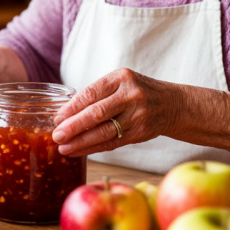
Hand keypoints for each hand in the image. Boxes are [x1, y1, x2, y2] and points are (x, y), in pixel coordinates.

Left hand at [51, 68, 180, 156]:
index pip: (91, 93)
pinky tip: (79, 151)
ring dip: (81, 142)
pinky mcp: (140, 132)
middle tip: (56, 135)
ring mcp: (137, 115)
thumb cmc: (138, 92)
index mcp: (121, 78)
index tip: (57, 118)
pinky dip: (93, 148)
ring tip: (63, 148)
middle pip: (97, 113)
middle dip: (73, 126)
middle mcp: (131, 95)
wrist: (172, 104)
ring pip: (104, 132)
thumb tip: (64, 114)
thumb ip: (98, 95)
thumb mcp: (121, 83)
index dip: (72, 107)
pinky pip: (112, 143)